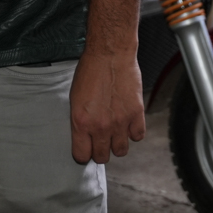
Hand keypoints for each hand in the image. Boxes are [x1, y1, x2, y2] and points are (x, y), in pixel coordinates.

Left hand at [69, 49, 145, 164]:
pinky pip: (137, 136)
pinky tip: (128, 123)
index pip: (82, 156)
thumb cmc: (90, 71)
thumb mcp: (74, 98)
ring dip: (117, 144)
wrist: (110, 54)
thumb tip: (84, 136)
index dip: (83, 154)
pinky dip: (133, 133)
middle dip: (100, 152)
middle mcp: (101, 127)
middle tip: (100, 141)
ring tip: (115, 133)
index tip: (85, 150)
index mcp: (81, 123)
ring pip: (121, 151)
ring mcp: (120, 122)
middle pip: (102, 157)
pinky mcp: (136, 114)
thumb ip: (80, 121)